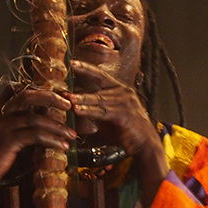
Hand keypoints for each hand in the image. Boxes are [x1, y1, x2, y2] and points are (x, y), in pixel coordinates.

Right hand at [0, 87, 75, 191]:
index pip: (17, 89)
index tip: (57, 94)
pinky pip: (34, 136)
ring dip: (57, 126)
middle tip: (69, 105)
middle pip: (27, 96)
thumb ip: (18, 124)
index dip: (38, 88)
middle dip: (51, 98)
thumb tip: (43, 120)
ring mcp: (2, 127)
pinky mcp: (6, 142)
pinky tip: (62, 146)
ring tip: (71, 134)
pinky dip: (51, 140)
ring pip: (34, 118)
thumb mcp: (2, 134)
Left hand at [66, 60, 168, 206]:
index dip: (85, 68)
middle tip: (63, 75)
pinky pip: (103, 111)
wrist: (144, 144)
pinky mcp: (124, 114)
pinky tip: (77, 110)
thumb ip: (92, 114)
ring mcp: (125, 102)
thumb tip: (73, 115)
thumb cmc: (125, 132)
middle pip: (98, 82)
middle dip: (80, 78)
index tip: (71, 62)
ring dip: (81, 98)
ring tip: (66, 97)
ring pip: (98, 98)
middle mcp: (123, 92)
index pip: (100, 75)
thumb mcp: (105, 120)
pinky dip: (89, 111)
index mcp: (119, 89)